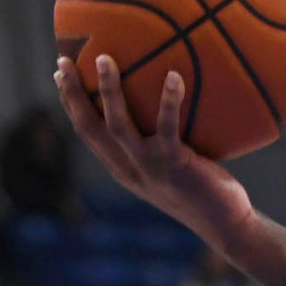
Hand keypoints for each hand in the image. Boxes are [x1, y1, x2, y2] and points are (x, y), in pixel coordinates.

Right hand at [54, 55, 250, 235]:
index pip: (86, 132)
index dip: (70, 103)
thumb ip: (157, 146)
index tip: (60, 75)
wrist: (225, 226)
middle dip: (72, 93)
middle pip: (89, 126)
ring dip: (108, 90)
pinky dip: (169, 100)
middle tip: (65, 61)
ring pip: (117, 125)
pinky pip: (168, 126)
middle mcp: (128, 169)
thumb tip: (162, 106)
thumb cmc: (203, 193)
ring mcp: (149, 167)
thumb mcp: (169, 170)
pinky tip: (173, 76)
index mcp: (122, 169)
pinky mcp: (175, 165)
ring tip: (105, 59)